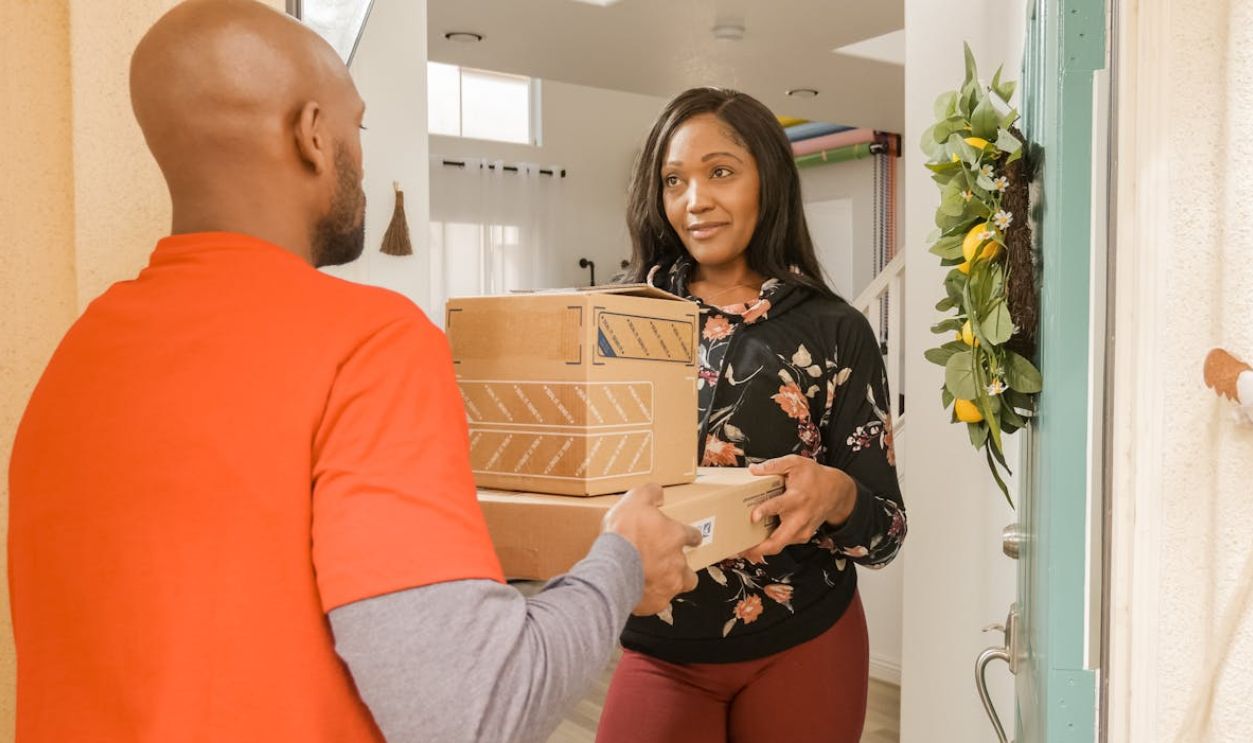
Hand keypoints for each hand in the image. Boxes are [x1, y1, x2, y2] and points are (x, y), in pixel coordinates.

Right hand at [602, 483, 701, 615]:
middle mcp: (677, 563)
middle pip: (691, 570)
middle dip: (682, 568)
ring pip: (679, 587)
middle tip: (668, 564)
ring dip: (671, 584)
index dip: (691, 536)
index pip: (693, 536)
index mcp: (675, 537)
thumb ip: (649, 493)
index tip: (690, 538)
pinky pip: (657, 603)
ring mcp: (668, 585)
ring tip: (656, 582)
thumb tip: (658, 491)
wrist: (612, 569)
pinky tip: (639, 593)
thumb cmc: (624, 535)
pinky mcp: (655, 603)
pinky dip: (650, 599)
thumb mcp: (634, 500)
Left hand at [741, 455, 857, 560]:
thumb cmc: (815, 477)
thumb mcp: (796, 463)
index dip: (765, 511)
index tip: (753, 517)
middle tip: (742, 550)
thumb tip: (753, 469)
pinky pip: (784, 543)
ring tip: (744, 549)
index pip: (780, 506)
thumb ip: (774, 465)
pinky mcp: (802, 536)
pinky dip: (771, 544)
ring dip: (762, 549)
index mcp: (796, 498)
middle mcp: (799, 517)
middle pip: (779, 540)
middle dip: (760, 549)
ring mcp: (802, 530)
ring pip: (779, 545)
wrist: (837, 492)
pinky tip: (758, 542)